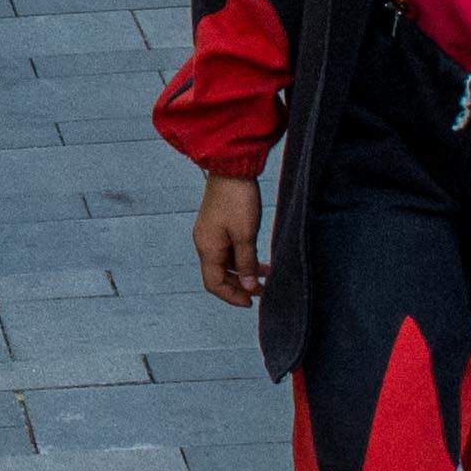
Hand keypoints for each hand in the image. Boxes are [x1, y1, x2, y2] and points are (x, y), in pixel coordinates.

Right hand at [191, 170, 264, 307]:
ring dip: (243, 272)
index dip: (231, 296)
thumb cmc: (237, 199)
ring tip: (265, 276)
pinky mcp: (218, 226)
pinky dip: (242, 259)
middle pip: (218, 276)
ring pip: (225, 263)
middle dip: (239, 286)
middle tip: (261, 292)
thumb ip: (245, 263)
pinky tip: (258, 259)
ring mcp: (210, 234)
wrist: (231, 168)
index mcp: (207, 248)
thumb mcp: (245, 235)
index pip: (214, 284)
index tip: (250, 302)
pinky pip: (228, 250)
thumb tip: (248, 287)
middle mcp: (205, 243)